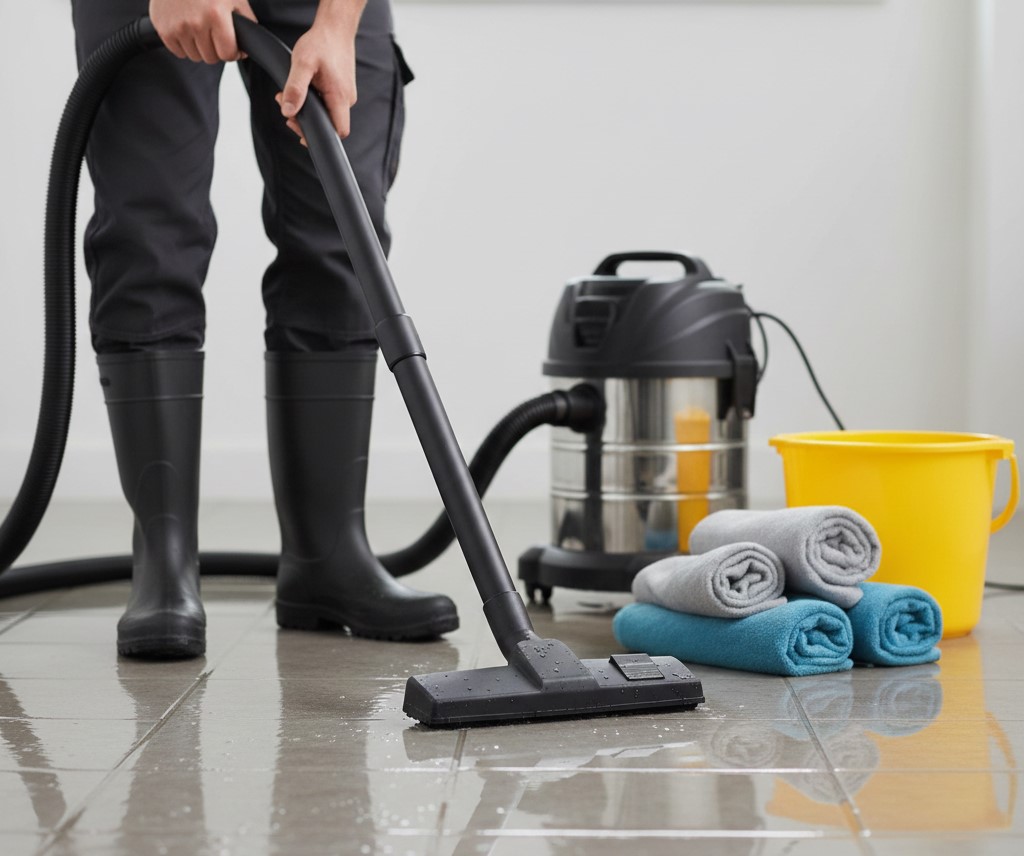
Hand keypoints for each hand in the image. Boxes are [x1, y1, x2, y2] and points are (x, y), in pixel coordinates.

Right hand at [149, 0, 256, 63]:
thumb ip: (245, 20)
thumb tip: (248, 44)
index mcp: (216, 15)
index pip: (228, 54)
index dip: (233, 52)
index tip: (233, 47)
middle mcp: (196, 23)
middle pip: (211, 58)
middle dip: (216, 49)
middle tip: (215, 34)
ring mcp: (178, 27)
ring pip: (195, 56)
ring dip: (200, 48)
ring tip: (200, 29)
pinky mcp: (163, 28)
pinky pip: (178, 51)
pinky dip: (184, 45)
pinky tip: (187, 29)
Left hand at [278, 2, 363, 142]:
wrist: (335, 29)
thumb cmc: (321, 43)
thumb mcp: (302, 63)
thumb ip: (295, 89)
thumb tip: (288, 111)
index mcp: (340, 97)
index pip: (338, 131)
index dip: (321, 137)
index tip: (302, 131)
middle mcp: (347, 99)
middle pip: (329, 124)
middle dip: (306, 120)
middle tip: (287, 107)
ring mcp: (346, 95)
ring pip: (327, 114)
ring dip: (308, 109)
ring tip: (289, 94)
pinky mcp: (342, 90)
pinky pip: (329, 104)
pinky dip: (314, 102)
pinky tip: (303, 90)